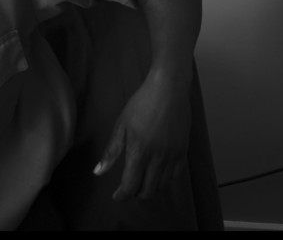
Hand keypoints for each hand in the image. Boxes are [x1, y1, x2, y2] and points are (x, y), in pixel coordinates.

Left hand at [93, 74, 190, 200]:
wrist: (169, 88)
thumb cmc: (142, 103)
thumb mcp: (121, 125)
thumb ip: (111, 151)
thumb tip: (99, 172)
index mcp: (139, 153)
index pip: (130, 186)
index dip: (122, 195)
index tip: (117, 195)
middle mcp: (157, 159)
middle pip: (148, 191)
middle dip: (136, 193)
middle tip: (130, 186)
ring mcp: (173, 155)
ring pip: (163, 185)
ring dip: (151, 186)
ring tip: (143, 179)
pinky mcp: (183, 150)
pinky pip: (176, 175)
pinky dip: (166, 179)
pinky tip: (159, 171)